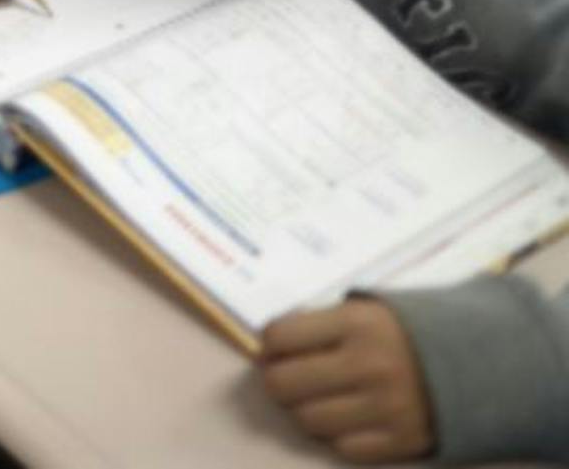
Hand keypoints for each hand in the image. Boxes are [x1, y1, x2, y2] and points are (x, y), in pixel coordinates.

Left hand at [261, 299, 433, 463]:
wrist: (488, 364)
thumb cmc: (411, 333)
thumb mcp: (369, 310)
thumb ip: (321, 324)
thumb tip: (269, 348)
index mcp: (358, 323)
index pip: (279, 337)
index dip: (271, 345)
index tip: (279, 349)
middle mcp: (369, 365)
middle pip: (283, 384)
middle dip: (280, 380)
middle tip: (292, 378)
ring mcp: (387, 407)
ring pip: (307, 420)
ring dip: (306, 411)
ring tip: (323, 399)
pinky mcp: (403, 442)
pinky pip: (342, 448)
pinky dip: (338, 435)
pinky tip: (350, 419)